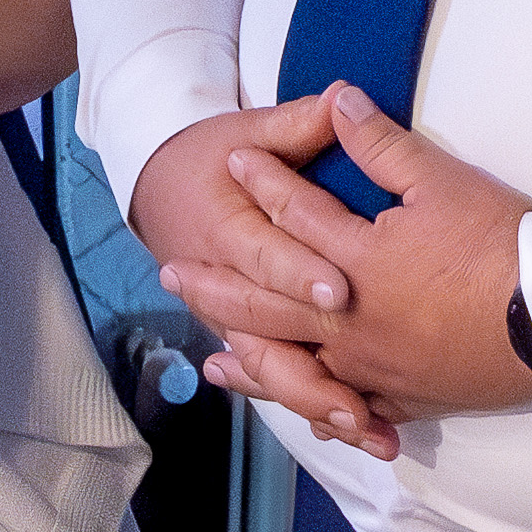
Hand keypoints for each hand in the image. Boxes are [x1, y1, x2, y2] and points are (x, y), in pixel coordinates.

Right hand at [129, 100, 398, 457]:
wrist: (160, 186)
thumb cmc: (210, 156)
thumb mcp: (249, 131)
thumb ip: (296, 124)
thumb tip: (341, 98)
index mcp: (226, 228)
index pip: (266, 255)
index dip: (300, 273)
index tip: (340, 289)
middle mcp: (229, 285)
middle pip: (270, 335)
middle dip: (317, 374)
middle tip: (364, 403)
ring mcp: (238, 319)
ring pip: (276, 370)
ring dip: (321, 405)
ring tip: (372, 433)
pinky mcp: (254, 336)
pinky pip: (281, 378)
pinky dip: (314, 407)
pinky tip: (358, 432)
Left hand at [155, 86, 531, 433]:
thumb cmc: (503, 244)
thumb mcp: (442, 181)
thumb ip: (380, 145)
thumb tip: (338, 98)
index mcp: (355, 259)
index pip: (296, 213)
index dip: (263, 180)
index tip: (234, 160)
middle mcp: (349, 320)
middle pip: (267, 300)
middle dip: (217, 282)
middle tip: (171, 271)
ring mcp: (372, 365)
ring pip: (293, 365)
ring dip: (248, 358)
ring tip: (210, 357)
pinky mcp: (403, 397)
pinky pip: (345, 406)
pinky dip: (312, 406)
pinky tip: (297, 410)